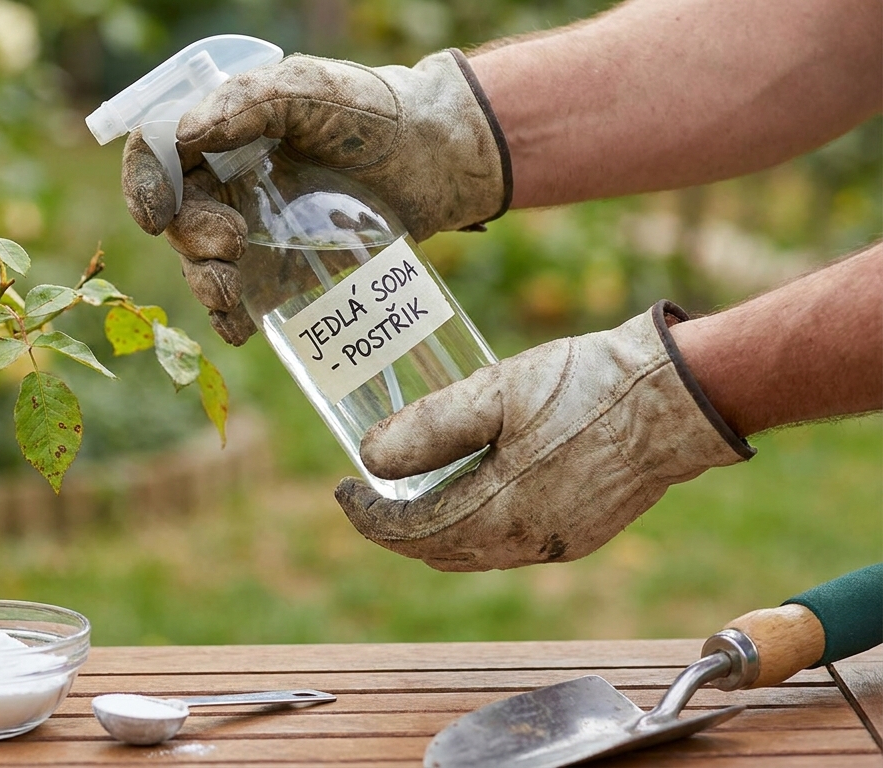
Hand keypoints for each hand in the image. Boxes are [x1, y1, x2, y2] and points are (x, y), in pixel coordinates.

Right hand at [121, 50, 510, 345]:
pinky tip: (239, 328)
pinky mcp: (281, 274)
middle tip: (230, 242)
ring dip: (203, 283)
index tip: (155, 213)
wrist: (438, 158)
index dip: (144, 183)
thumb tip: (186, 134)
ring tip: (228, 293)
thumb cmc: (375, 111)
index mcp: (223, 134)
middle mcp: (228, 185)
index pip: (160, 155)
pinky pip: (240, 305)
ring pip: (202, 266)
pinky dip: (231, 320)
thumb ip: (253, 100)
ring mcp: (252, 234)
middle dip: (189, 238)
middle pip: (177, 218)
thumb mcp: (314, 90)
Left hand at [334, 301, 754, 571]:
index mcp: (500, 513)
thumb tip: (370, 459)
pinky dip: (477, 528)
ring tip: (413, 492)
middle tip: (370, 494)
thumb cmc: (586, 386)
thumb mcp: (494, 392)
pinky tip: (473, 493)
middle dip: (396, 528)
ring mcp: (559, 544)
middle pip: (439, 552)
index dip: (367, 516)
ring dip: (437, 531)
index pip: (410, 534)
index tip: (343, 488)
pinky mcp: (583, 534)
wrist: (675, 397)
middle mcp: (528, 543)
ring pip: (475, 553)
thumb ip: (428, 428)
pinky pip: (511, 544)